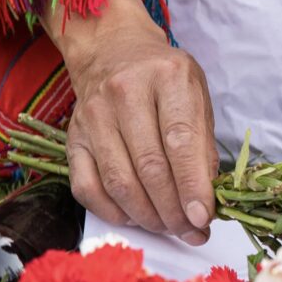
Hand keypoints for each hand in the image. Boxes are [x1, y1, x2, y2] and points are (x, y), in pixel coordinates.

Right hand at [44, 0, 217, 244]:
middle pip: (149, 167)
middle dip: (174, 210)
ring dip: (148, 216)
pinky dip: (113, 212)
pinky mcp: (73, 137)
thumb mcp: (198, 95)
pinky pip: (87, 187)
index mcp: (167, 78)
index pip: (180, 142)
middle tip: (192, 231)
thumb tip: (207, 195)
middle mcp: (126, 94)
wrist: (113, 50)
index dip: (192, 186)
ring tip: (171, 229)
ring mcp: (94, 116)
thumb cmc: (165, 78)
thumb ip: (203, 142)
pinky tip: (137, 219)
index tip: (203, 217)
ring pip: (119, 182)